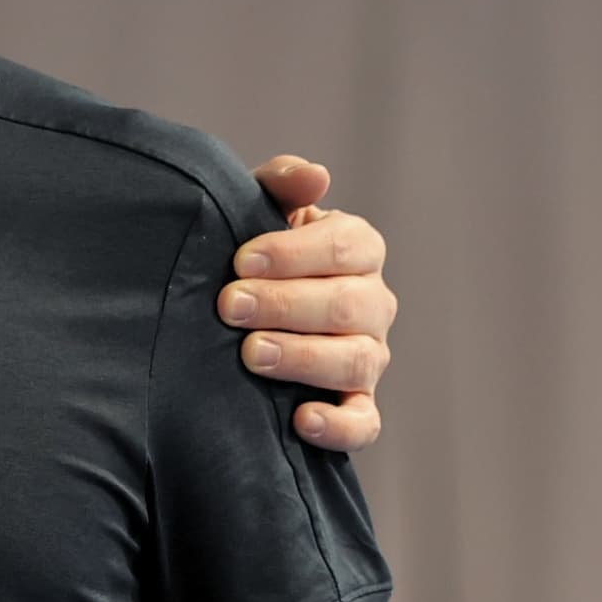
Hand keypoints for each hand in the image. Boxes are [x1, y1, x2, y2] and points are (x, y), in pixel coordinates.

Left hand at [227, 155, 395, 450]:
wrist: (234, 312)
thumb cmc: (251, 253)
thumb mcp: (259, 209)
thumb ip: (281, 184)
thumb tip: (316, 176)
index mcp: (357, 250)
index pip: (346, 247)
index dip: (293, 254)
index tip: (240, 261)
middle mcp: (372, 303)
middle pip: (348, 305)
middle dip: (285, 305)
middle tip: (229, 306)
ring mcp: (368, 356)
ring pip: (355, 360)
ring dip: (303, 358)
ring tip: (250, 353)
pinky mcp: (356, 404)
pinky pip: (365, 423)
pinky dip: (339, 426)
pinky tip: (301, 419)